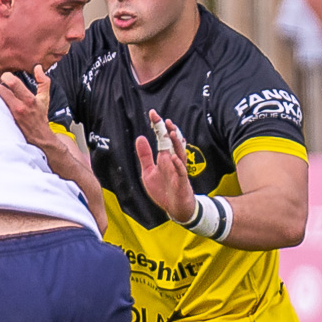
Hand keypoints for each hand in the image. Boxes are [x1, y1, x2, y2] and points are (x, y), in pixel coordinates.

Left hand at [0, 67, 57, 150]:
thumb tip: (38, 68)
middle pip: (0, 89)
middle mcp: (18, 108)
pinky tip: (1, 106)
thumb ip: (43, 81)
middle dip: (2, 87)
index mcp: (29, 100)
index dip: (6, 77)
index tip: (7, 77)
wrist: (38, 137)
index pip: (12, 82)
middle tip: (5, 89)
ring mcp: (10, 116)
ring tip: (4, 98)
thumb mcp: (45, 98)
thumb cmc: (40, 116)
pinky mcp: (4, 122)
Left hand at [134, 109, 198, 224]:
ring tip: (172, 132)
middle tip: (165, 120)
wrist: (175, 208)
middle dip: (169, 131)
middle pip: (172, 143)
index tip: (152, 113)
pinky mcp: (182, 182)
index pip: (162, 139)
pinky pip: (181, 172)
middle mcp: (172, 162)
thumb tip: (140, 137)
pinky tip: (173, 157)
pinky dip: (178, 165)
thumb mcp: (148, 172)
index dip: (158, 126)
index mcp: (164, 158)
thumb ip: (145, 156)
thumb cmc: (163, 190)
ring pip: (179, 154)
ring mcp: (178, 171)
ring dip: (176, 143)